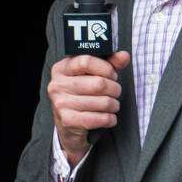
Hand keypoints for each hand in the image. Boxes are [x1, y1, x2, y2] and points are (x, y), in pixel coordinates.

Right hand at [48, 49, 130, 164]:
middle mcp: (57, 85)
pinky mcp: (68, 121)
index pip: (86, 61)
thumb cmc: (81, 94)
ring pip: (103, 102)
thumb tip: (124, 56)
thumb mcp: (91, 75)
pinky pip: (100, 119)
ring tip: (113, 105)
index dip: (106, 67)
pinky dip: (110, 118)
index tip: (112, 74)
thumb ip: (108, 64)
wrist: (68, 125)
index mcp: (61, 69)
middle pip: (99, 83)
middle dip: (115, 89)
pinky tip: (109, 117)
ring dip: (114, 105)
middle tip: (116, 92)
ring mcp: (61, 103)